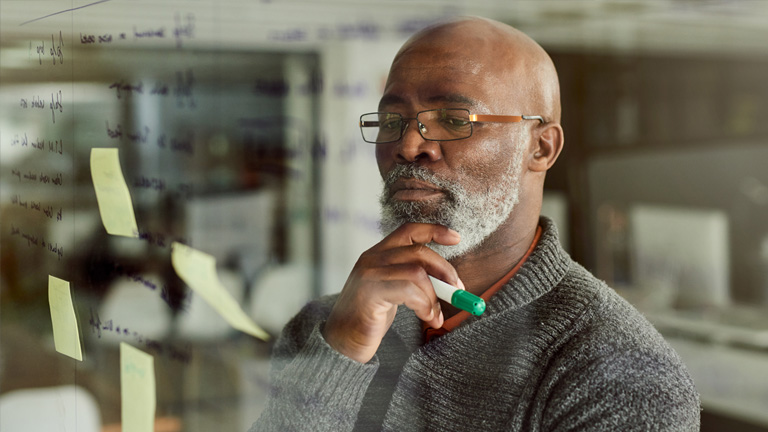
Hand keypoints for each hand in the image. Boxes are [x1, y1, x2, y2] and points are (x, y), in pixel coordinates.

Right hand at [322, 223, 462, 362]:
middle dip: (445, 271)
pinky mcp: (370, 292)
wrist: (341, 342)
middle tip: (456, 292)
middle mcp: (372, 258)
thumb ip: (414, 281)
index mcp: (378, 254)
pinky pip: (409, 290)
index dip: (434, 230)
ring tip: (435, 316)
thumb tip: (450, 284)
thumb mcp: (392, 292)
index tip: (456, 238)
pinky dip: (425, 305)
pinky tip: (427, 318)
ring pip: (417, 272)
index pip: (408, 230)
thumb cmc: (369, 318)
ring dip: (434, 296)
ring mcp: (369, 274)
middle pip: (419, 252)